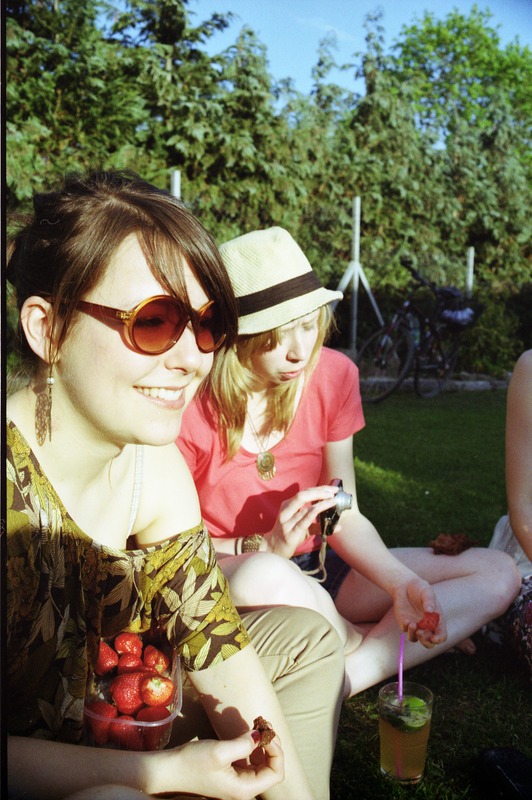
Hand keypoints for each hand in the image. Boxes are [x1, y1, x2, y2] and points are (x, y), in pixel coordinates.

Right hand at [169, 730, 283, 799]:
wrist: (168, 770)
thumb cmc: (192, 763)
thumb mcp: (219, 751)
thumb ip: (244, 744)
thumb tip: (260, 735)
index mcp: (244, 789)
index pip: (276, 773)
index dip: (276, 751)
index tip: (266, 732)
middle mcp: (243, 788)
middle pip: (271, 768)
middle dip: (271, 744)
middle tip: (263, 723)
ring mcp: (237, 781)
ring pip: (261, 763)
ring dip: (263, 743)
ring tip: (258, 724)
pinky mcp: (230, 773)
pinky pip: (249, 760)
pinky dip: (252, 745)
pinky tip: (248, 733)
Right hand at [264, 485, 338, 557]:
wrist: (273, 549)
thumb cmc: (289, 535)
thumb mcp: (301, 525)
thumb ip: (317, 523)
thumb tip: (338, 525)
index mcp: (288, 505)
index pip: (304, 492)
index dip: (319, 489)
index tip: (333, 489)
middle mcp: (286, 511)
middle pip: (302, 496)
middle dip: (320, 492)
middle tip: (333, 492)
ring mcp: (287, 523)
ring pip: (305, 509)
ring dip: (321, 504)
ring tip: (333, 501)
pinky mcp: (291, 534)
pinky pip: (304, 522)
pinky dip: (316, 516)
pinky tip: (324, 512)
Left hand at [392, 578, 446, 647]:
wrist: (406, 585)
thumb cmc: (420, 588)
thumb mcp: (427, 592)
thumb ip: (429, 601)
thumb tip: (430, 611)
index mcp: (437, 621)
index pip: (441, 635)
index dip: (439, 639)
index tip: (434, 638)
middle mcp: (427, 627)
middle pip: (429, 643)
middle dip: (426, 641)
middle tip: (421, 633)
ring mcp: (416, 626)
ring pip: (416, 639)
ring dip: (415, 635)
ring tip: (412, 624)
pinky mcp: (405, 623)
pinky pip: (406, 631)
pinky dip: (406, 628)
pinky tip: (407, 620)